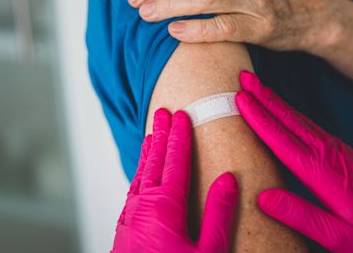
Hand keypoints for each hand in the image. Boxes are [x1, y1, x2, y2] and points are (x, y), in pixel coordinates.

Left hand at [112, 109, 238, 252]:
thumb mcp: (211, 252)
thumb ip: (220, 214)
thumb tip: (229, 179)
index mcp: (163, 209)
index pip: (174, 163)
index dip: (179, 138)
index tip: (182, 116)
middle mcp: (140, 210)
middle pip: (151, 164)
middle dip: (159, 137)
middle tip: (163, 114)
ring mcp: (128, 223)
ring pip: (138, 178)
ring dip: (147, 155)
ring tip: (153, 137)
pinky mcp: (123, 236)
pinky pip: (132, 195)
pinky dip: (140, 177)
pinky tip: (143, 180)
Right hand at [235, 71, 352, 252]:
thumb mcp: (335, 235)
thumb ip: (300, 216)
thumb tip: (263, 197)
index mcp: (323, 174)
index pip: (283, 141)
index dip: (260, 118)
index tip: (241, 99)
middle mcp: (329, 154)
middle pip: (290, 120)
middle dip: (265, 97)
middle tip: (243, 77)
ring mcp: (336, 149)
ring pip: (300, 120)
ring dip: (276, 101)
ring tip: (256, 86)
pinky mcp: (340, 150)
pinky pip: (309, 126)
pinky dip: (291, 113)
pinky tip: (281, 109)